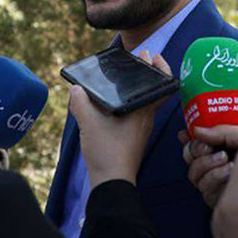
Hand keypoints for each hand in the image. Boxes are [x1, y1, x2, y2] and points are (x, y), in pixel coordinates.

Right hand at [69, 52, 171, 189]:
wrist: (112, 182)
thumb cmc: (107, 152)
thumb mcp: (90, 123)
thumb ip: (81, 102)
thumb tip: (75, 89)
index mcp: (142, 111)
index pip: (163, 85)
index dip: (161, 68)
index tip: (153, 55)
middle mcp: (146, 119)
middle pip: (152, 91)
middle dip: (145, 74)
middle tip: (136, 61)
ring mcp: (140, 130)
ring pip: (143, 103)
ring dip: (136, 89)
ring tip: (121, 80)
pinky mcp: (132, 139)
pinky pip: (134, 114)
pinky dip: (127, 104)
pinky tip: (111, 105)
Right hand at [179, 124, 237, 208]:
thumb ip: (225, 131)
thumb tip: (197, 131)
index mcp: (219, 147)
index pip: (194, 141)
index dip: (187, 137)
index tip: (186, 134)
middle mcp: (213, 164)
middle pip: (188, 157)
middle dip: (196, 150)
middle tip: (209, 148)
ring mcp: (212, 182)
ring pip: (193, 172)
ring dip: (207, 163)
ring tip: (226, 159)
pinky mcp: (215, 198)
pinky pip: (204, 186)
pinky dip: (216, 176)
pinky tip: (229, 171)